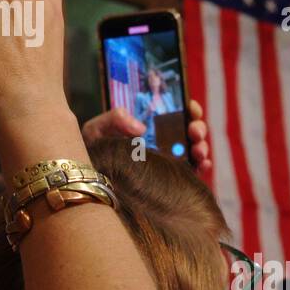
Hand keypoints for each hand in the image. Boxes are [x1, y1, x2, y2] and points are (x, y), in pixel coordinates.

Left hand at [81, 99, 211, 175]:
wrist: (88, 182)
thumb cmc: (93, 152)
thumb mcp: (97, 129)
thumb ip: (114, 118)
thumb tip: (141, 128)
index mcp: (149, 126)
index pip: (176, 113)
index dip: (189, 108)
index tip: (191, 108)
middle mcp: (163, 142)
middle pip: (190, 130)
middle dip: (198, 128)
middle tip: (194, 131)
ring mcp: (169, 161)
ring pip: (195, 150)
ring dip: (202, 147)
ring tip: (198, 150)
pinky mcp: (172, 181)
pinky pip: (193, 172)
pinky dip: (202, 166)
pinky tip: (201, 164)